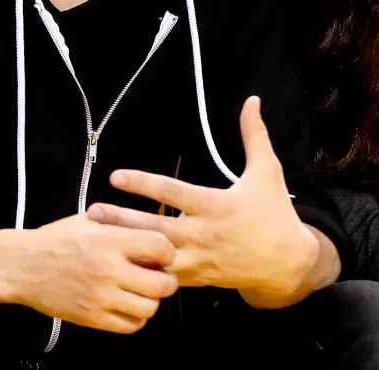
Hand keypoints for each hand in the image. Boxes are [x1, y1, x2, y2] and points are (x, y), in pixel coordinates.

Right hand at [9, 214, 177, 333]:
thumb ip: (122, 221)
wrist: (22, 266)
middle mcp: (109, 270)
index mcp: (111, 241)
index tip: (164, 253)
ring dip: (152, 301)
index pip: (161, 247)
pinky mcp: (91, 317)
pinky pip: (129, 326)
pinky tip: (129, 306)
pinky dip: (136, 319)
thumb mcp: (90, 219)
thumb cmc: (57, 238)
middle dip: (167, 280)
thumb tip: (153, 216)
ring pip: (149, 308)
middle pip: (162, 283)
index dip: (168, 251)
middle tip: (161, 276)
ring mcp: (100, 297)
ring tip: (144, 292)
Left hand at [87, 96, 319, 302]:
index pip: (172, 192)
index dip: (142, 183)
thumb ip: (254, 135)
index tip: (115, 176)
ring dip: (125, 248)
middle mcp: (203, 234)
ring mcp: (199, 260)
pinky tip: (118, 265)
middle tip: (91, 212)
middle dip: (121, 220)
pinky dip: (142, 271)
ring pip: (155, 257)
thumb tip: (252, 99)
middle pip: (154, 227)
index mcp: (215, 205)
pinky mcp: (197, 279)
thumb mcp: (267, 171)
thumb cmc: (274, 213)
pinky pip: (164, 277)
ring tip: (94, 240)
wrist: (287, 263)